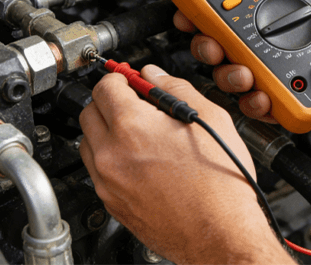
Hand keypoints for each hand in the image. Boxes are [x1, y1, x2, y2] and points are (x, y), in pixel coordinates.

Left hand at [78, 65, 292, 263]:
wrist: (221, 233)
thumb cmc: (220, 185)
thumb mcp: (209, 120)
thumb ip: (175, 89)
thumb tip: (156, 76)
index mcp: (132, 127)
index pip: (105, 86)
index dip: (121, 78)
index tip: (131, 81)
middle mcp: (111, 155)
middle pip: (89, 112)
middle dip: (110, 103)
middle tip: (136, 105)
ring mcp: (108, 183)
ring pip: (89, 144)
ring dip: (107, 132)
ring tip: (141, 136)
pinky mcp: (112, 205)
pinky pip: (99, 173)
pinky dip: (112, 161)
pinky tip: (142, 163)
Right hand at [174, 0, 310, 123]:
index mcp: (293, 8)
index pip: (241, 4)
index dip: (211, 7)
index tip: (192, 8)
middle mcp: (285, 39)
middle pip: (229, 43)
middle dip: (209, 44)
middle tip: (211, 42)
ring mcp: (289, 71)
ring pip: (240, 76)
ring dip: (230, 74)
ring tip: (242, 71)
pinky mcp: (298, 99)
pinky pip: (266, 106)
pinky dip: (256, 104)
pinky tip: (262, 96)